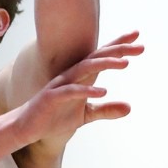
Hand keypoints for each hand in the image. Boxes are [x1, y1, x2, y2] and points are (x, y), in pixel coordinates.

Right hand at [15, 30, 141, 148]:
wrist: (27, 129)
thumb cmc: (54, 118)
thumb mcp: (85, 115)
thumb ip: (106, 110)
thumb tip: (129, 107)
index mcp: (80, 78)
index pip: (101, 57)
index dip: (118, 47)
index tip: (137, 38)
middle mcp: (70, 76)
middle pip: (96, 58)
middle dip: (117, 50)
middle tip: (139, 45)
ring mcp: (60, 85)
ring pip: (84, 69)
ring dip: (104, 64)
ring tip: (125, 63)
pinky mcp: (50, 98)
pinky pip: (70, 91)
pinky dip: (86, 90)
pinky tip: (102, 91)